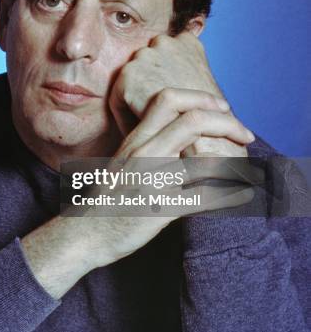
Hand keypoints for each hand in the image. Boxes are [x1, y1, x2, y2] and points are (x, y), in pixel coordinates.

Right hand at [22, 87, 254, 298]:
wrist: (82, 233)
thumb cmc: (105, 197)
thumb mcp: (123, 159)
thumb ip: (149, 143)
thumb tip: (183, 133)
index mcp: (136, 139)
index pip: (168, 99)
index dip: (201, 97)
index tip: (222, 107)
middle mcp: (144, 154)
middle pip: (193, 121)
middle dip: (229, 124)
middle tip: (246, 134)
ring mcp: (152, 181)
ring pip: (204, 160)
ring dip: (234, 161)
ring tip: (248, 164)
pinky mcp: (160, 210)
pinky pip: (203, 200)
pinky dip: (229, 196)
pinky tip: (242, 195)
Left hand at [109, 31, 250, 156]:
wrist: (204, 132)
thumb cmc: (211, 118)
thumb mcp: (205, 87)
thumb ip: (189, 77)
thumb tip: (179, 84)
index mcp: (187, 42)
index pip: (168, 53)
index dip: (167, 78)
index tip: (171, 100)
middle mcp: (165, 42)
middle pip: (148, 64)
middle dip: (150, 85)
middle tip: (157, 114)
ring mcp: (145, 55)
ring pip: (133, 81)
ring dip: (137, 99)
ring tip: (146, 124)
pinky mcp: (129, 75)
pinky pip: (119, 98)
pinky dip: (125, 115)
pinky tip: (137, 132)